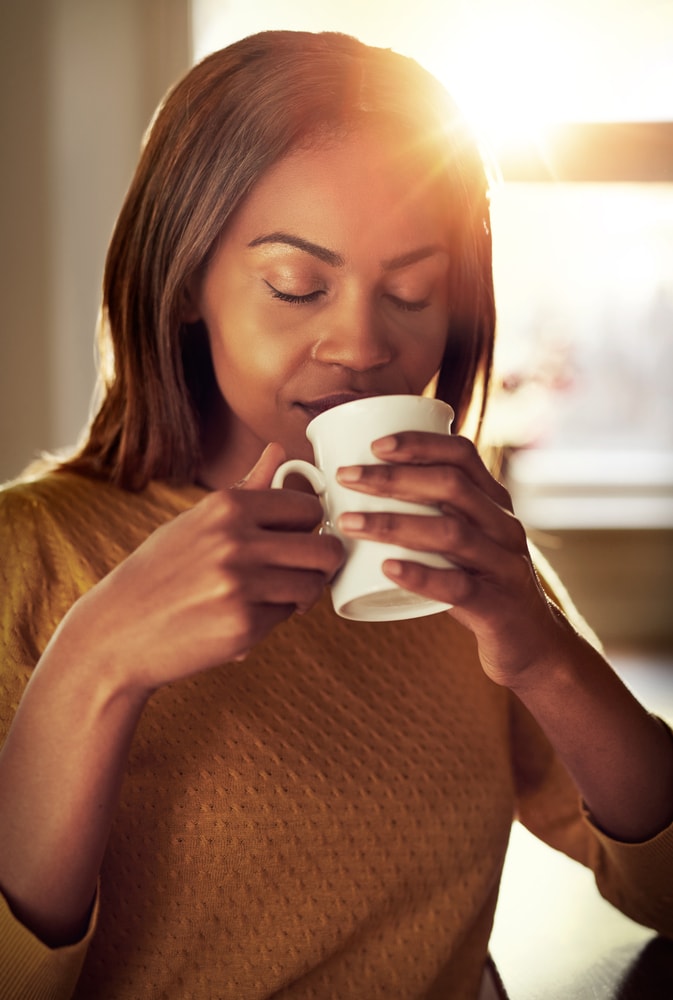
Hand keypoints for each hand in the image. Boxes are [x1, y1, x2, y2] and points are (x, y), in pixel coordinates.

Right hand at [63, 443, 343, 694]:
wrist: (119, 631)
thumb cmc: (161, 572)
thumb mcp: (198, 521)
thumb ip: (248, 488)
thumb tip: (278, 448)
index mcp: (227, 506)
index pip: (308, 509)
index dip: (311, 527)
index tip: (299, 539)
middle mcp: (236, 540)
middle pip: (325, 549)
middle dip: (322, 563)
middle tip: (303, 572)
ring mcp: (241, 585)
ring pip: (312, 586)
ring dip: (301, 594)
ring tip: (274, 595)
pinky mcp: (243, 627)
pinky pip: (286, 617)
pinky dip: (273, 619)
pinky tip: (244, 616)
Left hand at [336, 432, 563, 687]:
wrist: (531, 644)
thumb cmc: (477, 584)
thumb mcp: (461, 543)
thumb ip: (425, 516)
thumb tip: (351, 496)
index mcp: (494, 503)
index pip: (461, 455)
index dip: (419, 444)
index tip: (374, 445)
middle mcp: (504, 526)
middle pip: (451, 486)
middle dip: (394, 477)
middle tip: (346, 476)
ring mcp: (505, 566)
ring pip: (451, 533)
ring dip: (393, 524)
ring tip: (348, 522)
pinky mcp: (499, 606)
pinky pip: (459, 587)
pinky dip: (421, 576)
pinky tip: (387, 568)